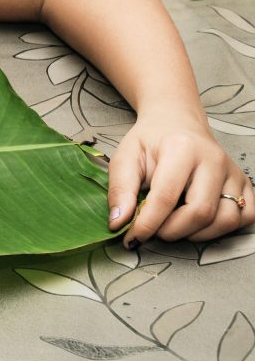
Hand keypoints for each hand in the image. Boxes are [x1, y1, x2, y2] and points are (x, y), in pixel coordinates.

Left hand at [108, 110, 254, 244]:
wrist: (176, 122)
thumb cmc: (149, 141)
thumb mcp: (125, 158)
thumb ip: (120, 189)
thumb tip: (118, 223)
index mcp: (181, 148)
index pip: (166, 198)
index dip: (147, 225)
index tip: (132, 239)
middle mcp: (213, 160)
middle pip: (200, 213)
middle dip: (172, 231)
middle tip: (154, 230)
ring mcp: (233, 172)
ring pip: (226, 220)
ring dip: (197, 234)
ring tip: (174, 225)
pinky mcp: (245, 183)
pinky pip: (246, 217)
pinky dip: (224, 228)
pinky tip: (200, 222)